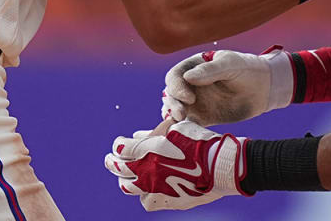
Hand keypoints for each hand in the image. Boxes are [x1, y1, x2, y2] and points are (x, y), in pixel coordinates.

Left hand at [106, 120, 248, 210]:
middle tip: (111, 161)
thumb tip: (138, 135)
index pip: (120, 149)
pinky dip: (147, 193)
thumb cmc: (200, 143)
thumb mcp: (176, 128)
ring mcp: (153, 189)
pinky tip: (151, 187)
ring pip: (129, 188)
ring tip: (126, 177)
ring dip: (127, 180)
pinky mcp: (163, 202)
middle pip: (118, 169)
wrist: (220, 167)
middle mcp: (144, 172)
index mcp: (144, 150)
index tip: (119, 144)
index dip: (118, 145)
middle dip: (113, 164)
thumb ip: (154, 133)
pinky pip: (146, 200)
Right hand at [162, 49, 293, 126]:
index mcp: (194, 67)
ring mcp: (195, 102)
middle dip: (172, 104)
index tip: (188, 97)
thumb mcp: (230, 65)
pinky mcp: (202, 118)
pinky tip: (181, 136)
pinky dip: (181, 130)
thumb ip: (210, 70)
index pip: (175, 76)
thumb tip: (188, 77)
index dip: (176, 87)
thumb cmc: (248, 69)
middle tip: (181, 114)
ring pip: (175, 110)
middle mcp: (190, 85)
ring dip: (172, 118)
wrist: (265, 88)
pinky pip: (187, 124)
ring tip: (179, 124)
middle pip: (171, 95)